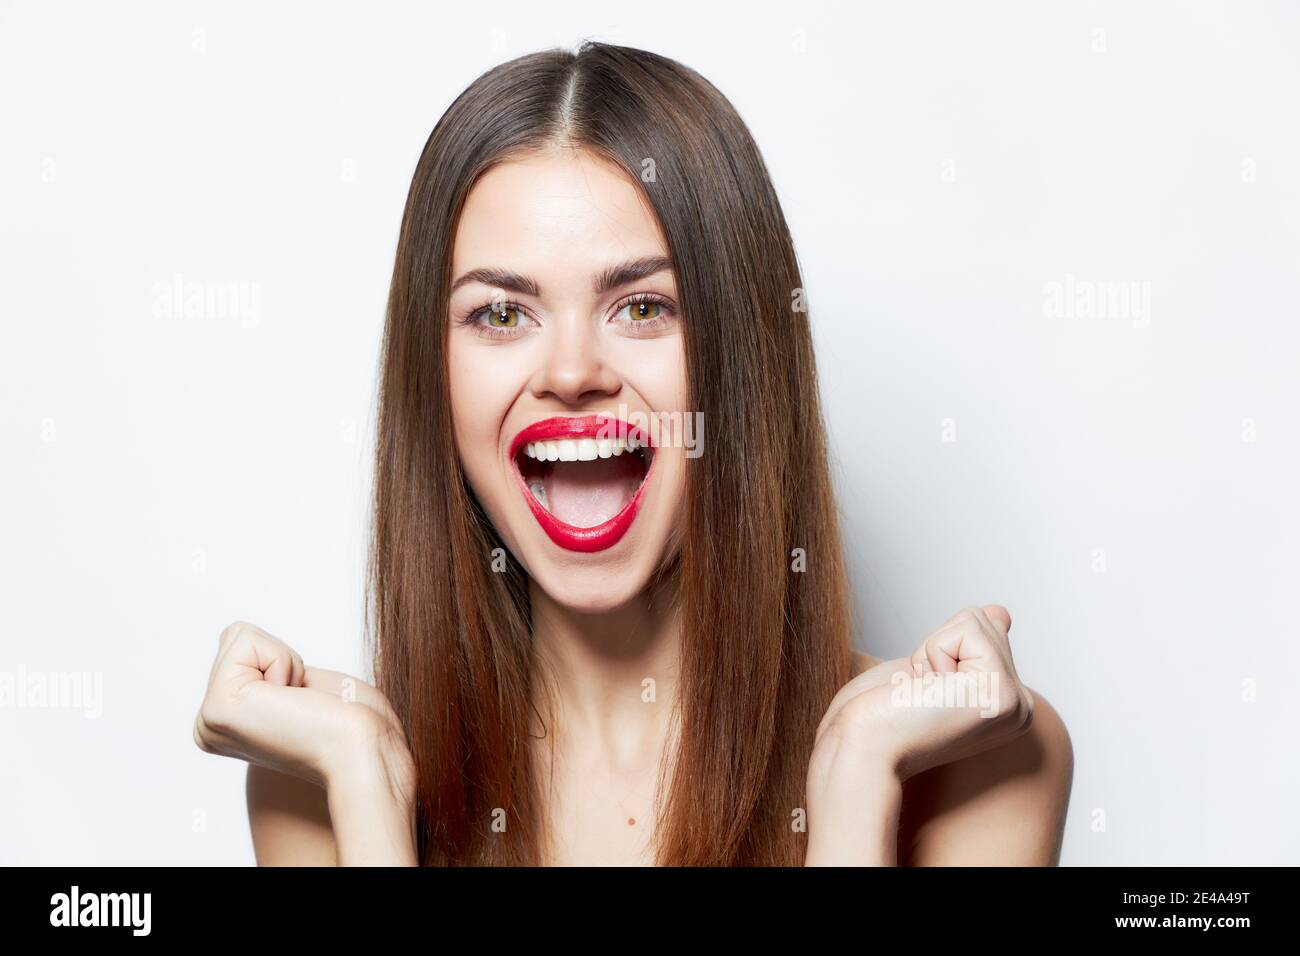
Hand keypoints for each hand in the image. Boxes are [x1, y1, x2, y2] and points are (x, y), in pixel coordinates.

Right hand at [193, 621, 415, 808]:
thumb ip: (263, 668)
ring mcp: (208, 721)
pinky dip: (282, 660)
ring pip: (239, 637)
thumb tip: (235, 637)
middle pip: (235, 640)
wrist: (364, 750)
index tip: (302, 703)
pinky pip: (245, 639)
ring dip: (285, 663)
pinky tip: (291, 701)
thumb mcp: (299, 685)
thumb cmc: (352, 722)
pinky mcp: (216, 709)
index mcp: (225, 726)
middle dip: (282, 660)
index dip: (285, 663)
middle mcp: (208, 728)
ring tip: (297, 705)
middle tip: (302, 704)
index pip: (241, 648)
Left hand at [809, 605, 1033, 792]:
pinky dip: (933, 652)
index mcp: (1005, 704)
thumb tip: (1000, 612)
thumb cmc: (880, 715)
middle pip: (984, 620)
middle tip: (922, 692)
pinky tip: (928, 692)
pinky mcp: (1002, 693)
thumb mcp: (929, 670)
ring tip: (924, 693)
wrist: (860, 748)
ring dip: (933, 650)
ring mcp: (1016, 704)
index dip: (940, 649)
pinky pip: (967, 629)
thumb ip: (970, 645)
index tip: (925, 693)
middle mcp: (1019, 709)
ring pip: (977, 620)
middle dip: (938, 646)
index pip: (985, 631)